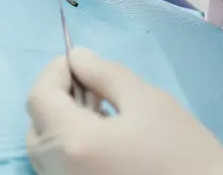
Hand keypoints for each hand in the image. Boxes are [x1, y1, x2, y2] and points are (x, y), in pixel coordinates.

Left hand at [26, 47, 222, 174]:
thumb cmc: (184, 152)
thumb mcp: (147, 100)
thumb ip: (104, 74)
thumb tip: (76, 58)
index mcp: (74, 143)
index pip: (39, 99)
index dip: (54, 73)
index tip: (76, 62)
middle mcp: (62, 172)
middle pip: (37, 128)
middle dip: (55, 100)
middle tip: (89, 86)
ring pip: (47, 154)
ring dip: (62, 126)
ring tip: (101, 113)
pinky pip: (63, 170)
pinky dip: (72, 151)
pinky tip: (104, 141)